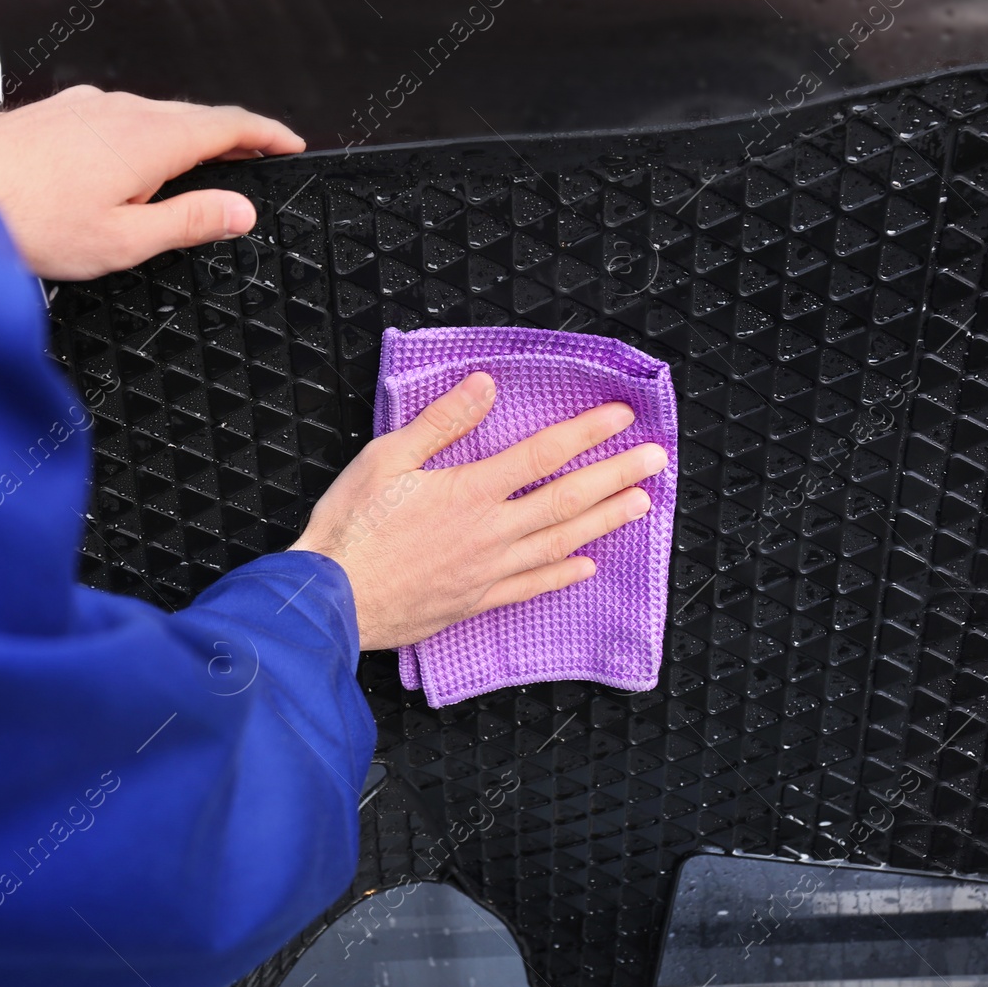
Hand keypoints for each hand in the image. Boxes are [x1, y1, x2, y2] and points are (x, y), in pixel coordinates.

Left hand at [0, 85, 304, 279]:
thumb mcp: (124, 240)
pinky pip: (119, 117)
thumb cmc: (28, 222)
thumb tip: (240, 211)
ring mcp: (88, 106)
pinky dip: (144, 136)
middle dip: (231, 138)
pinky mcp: (60, 111)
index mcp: (151, 140)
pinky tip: (130, 166)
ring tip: (196, 171)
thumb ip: (189, 222)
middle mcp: (123, 110)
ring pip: (155, 115)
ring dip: (185, 138)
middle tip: (255, 162)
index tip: (290, 145)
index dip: (267, 135)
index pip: (229, 125)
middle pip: (195, 117)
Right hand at [290, 373, 669, 650]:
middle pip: (566, 499)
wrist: (330, 600)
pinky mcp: (475, 601)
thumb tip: (485, 385)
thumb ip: (442, 423)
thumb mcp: (386, 458)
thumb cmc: (351, 526)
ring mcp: (488, 571)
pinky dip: (563, 575)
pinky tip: (588, 566)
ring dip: (604, 521)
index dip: (586, 433)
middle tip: (657, 460)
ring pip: (560, 543)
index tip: (622, 418)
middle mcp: (491, 532)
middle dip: (616, 476)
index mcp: (470, 491)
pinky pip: (531, 587)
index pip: (542, 454)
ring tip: (641, 504)